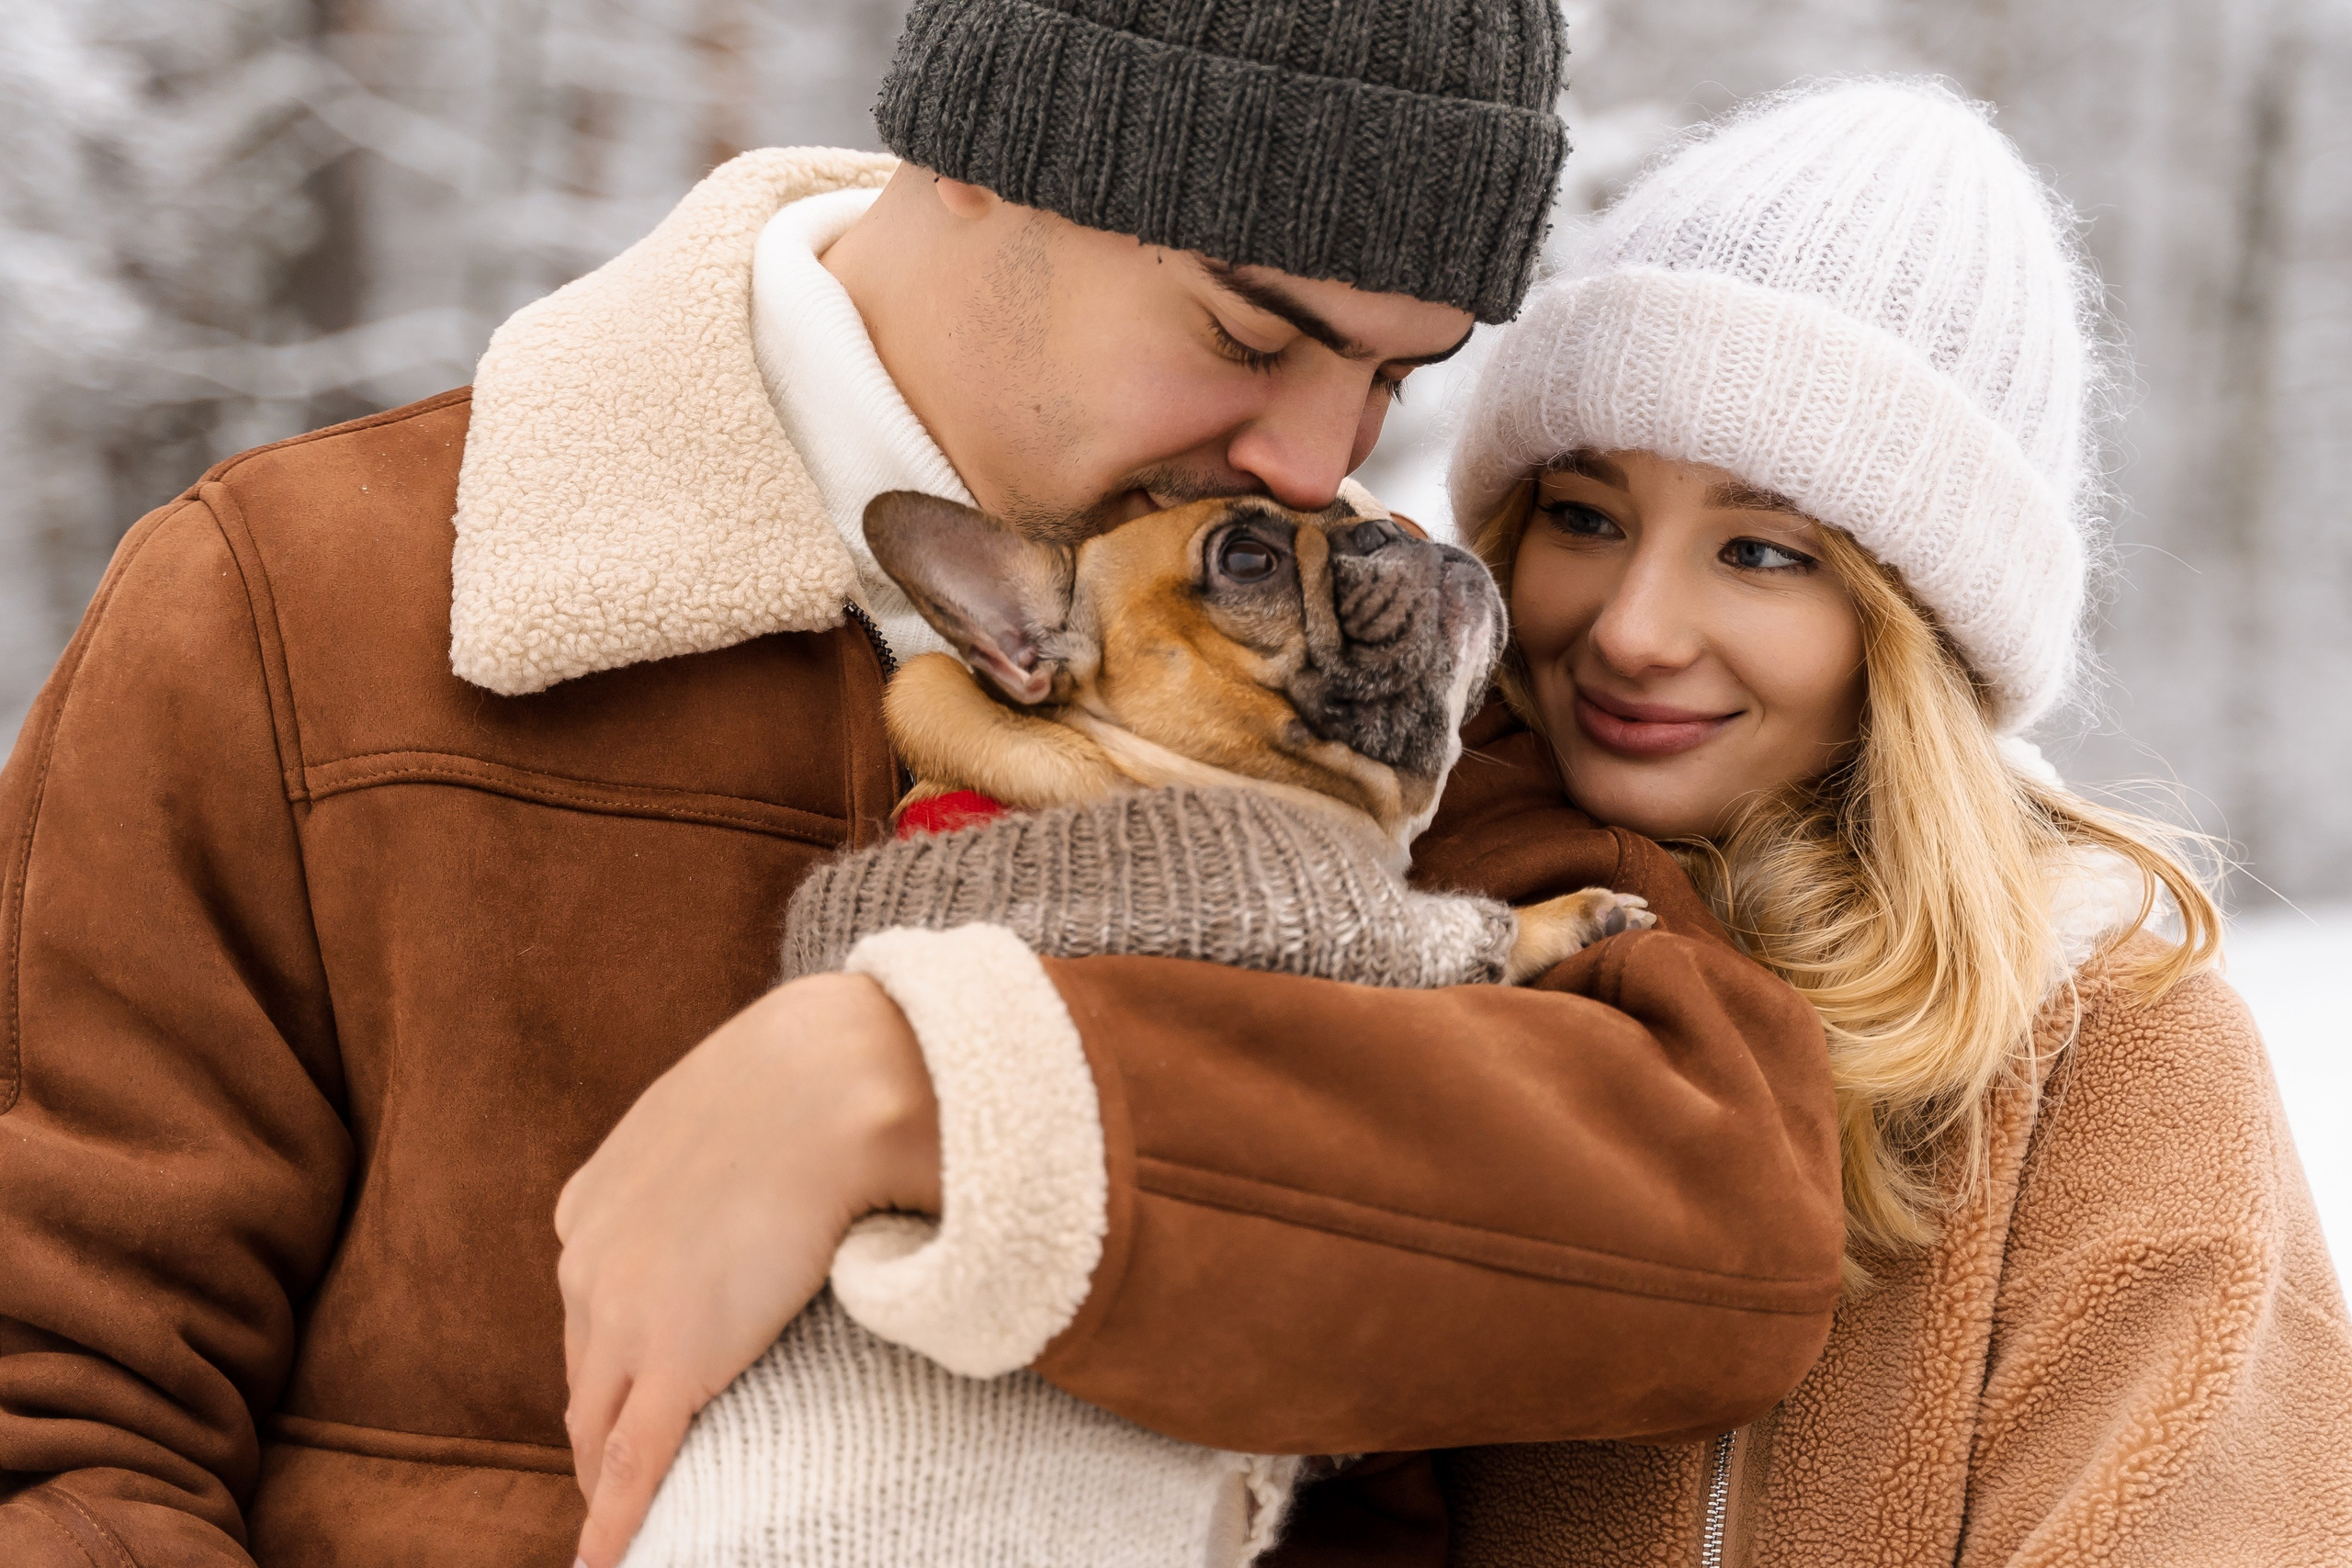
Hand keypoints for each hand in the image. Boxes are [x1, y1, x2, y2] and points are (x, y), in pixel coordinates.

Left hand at [554, 972, 941, 1567]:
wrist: (832, 1077)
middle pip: (586, 1374)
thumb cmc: (815, 1073)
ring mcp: (622, 1317)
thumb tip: (795, 1160)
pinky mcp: (675, 1361)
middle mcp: (588, 1262)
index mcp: (597, 1200)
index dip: (614, 1359)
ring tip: (633, 1520)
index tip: (632, 1389)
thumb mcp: (737, 1114)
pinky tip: (607, 1564)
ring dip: (610, 1474)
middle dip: (603, 1425)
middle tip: (630, 1472)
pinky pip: (632, 1467)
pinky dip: (615, 1524)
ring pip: (599, 1426)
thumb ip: (736, 1153)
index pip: (592, 1308)